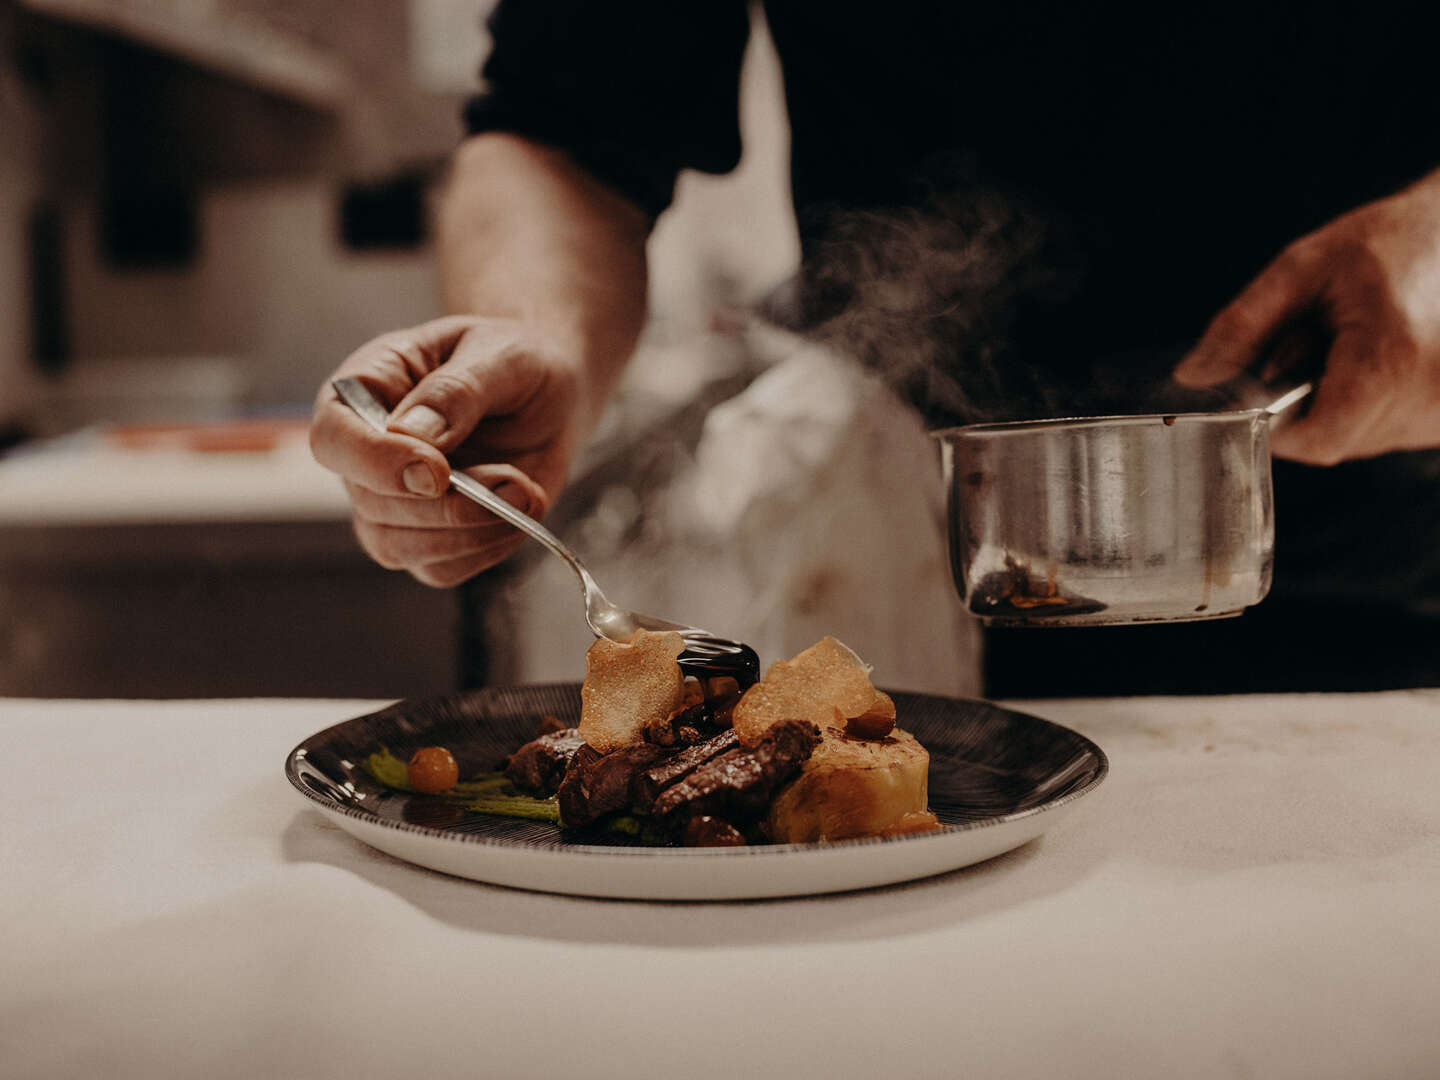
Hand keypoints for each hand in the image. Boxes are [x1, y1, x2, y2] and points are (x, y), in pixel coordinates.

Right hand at [310, 315, 581, 585]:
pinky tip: (521, 510)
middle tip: (515, 483)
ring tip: (526, 492)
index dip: (376, 464)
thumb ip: (456, 391)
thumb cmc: (510, 360)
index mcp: (363, 392)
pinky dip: (487, 549)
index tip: (435, 473)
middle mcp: (366, 453)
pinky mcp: (430, 538)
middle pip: (371, 506)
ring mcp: (392, 502)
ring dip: (470, 531)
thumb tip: (414, 436)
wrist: (545, 393)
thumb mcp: (497, 353)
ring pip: (399, 547)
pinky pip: (442, 568)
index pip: (334, 440)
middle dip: (447, 506)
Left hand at [1174, 169, 1439, 463]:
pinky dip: (1369, 402)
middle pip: (1334, 440)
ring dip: (1338, 400)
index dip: (1278, 424)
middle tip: (1321, 344)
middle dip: (1307, 401)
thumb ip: (1243, 325)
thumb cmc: (1389, 240)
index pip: (1316, 440)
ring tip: (1358, 344)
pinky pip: (1386, 429)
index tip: (1270, 383)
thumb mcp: (1303, 268)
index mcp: (1389, 361)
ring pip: (1359, 438)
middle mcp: (1427, 398)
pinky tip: (1381, 357)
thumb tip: (1193, 375)